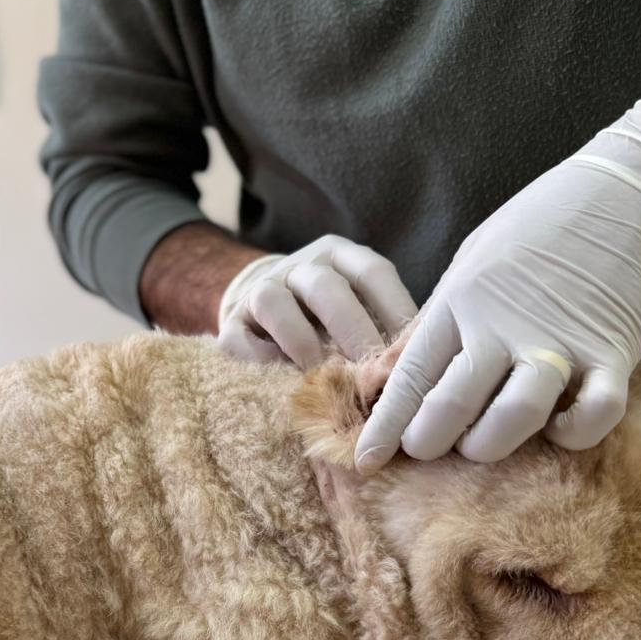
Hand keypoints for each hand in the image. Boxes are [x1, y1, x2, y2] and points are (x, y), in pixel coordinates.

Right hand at [217, 236, 416, 368]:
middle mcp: (300, 266)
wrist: (264, 314)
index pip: (372, 273)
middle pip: (327, 288)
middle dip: (352, 332)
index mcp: (339, 256)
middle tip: (371, 373)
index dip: (394, 311)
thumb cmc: (327, 322)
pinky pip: (241, 338)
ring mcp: (261, 289)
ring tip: (326, 379)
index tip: (409, 352)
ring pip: (275, 302)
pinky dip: (262, 361)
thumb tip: (409, 367)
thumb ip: (380, 329)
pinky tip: (284, 383)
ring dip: (304, 344)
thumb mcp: (358, 311)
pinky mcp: (231, 323)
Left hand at [356, 96, 640, 467]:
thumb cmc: (541, 224)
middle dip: (428, 443)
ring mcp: (559, 342)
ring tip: (483, 443)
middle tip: (427, 451)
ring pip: (513, 420)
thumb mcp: (470, 262)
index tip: (365, 462)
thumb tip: (380, 376)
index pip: (409, 378)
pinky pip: (593, 415)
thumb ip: (432, 323)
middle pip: (451, 408)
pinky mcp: (613, 352)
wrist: (630, 188)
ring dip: (490, 445)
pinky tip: (561, 428)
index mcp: (460, 301)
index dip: (385, 427)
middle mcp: (503, 326)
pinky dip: (576, 433)